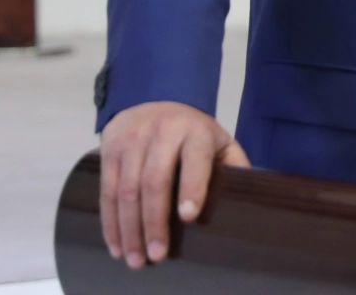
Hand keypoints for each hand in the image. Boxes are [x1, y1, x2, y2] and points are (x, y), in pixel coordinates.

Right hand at [99, 100, 250, 268]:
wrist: (153, 97)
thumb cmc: (193, 130)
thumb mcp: (219, 139)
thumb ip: (233, 165)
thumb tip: (249, 195)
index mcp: (195, 132)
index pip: (194, 161)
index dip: (191, 188)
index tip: (189, 216)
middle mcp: (162, 133)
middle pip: (154, 181)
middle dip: (155, 222)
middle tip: (157, 254)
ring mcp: (133, 140)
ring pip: (127, 190)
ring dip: (130, 228)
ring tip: (136, 257)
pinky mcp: (110, 149)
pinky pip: (107, 190)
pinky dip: (110, 221)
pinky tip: (117, 243)